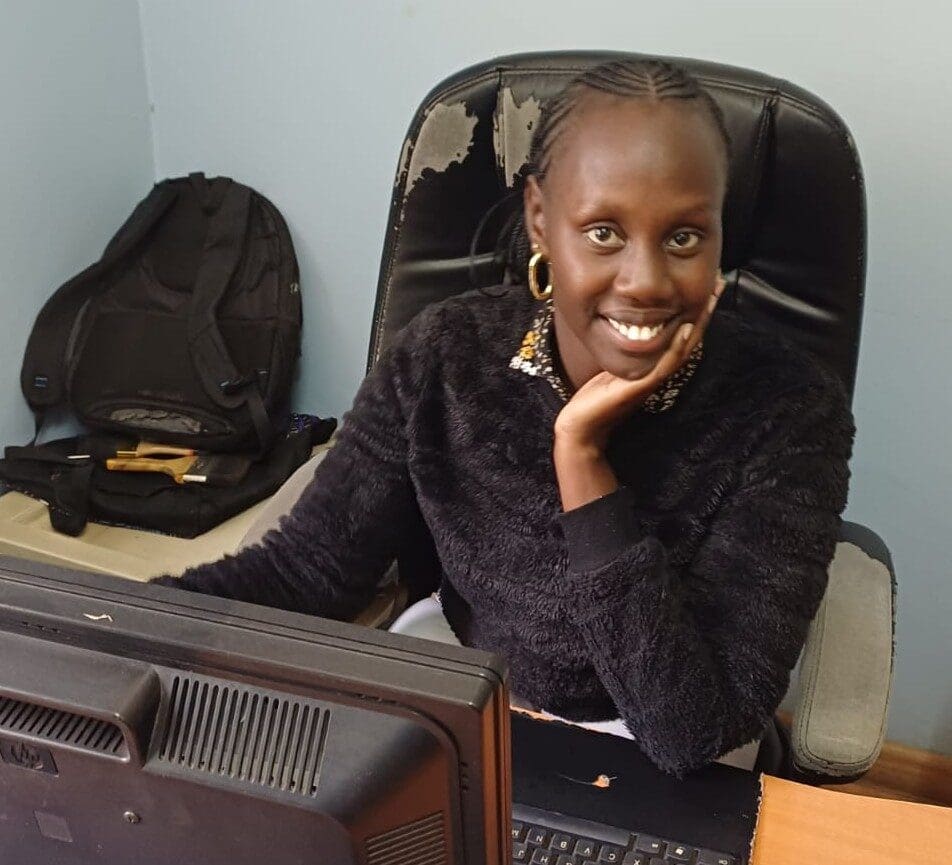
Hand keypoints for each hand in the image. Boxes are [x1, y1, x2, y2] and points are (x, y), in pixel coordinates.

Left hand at [554, 279, 722, 451]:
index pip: (680, 337)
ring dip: (699, 324)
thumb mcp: (613, 367)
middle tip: (718, 285)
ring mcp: (651, 381)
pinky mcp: (640, 387)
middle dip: (704, 312)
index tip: (707, 289)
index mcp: (653, 367)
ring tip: (710, 299)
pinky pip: (664, 365)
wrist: (582, 427)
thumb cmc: (595, 399)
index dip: (695, 314)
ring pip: (683, 350)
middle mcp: (657, 373)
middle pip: (689, 340)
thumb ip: (627, 354)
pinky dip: (677, 347)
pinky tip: (686, 328)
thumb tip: (630, 330)